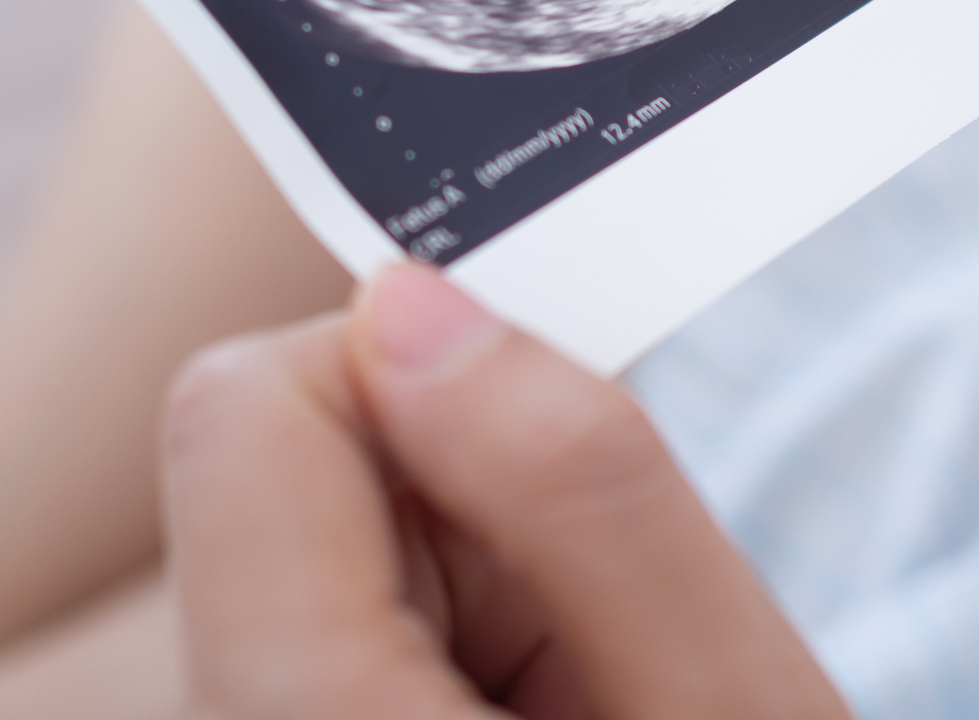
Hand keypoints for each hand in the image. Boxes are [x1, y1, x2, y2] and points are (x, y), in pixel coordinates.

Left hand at [160, 264, 845, 719]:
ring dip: (466, 568)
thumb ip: (581, 487)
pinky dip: (448, 629)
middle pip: (275, 468)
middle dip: (458, 490)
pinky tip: (532, 712)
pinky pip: (335, 613)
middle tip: (588, 632)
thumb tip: (423, 301)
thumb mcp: (727, 707)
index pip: (251, 412)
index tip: (555, 455)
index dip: (422, 383)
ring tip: (571, 696)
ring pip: (312, 537)